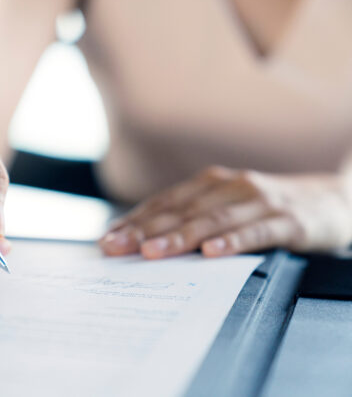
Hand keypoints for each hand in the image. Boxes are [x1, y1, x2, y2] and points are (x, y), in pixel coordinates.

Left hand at [99, 166, 351, 258]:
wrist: (334, 199)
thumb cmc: (268, 207)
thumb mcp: (228, 207)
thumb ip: (194, 219)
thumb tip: (147, 243)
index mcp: (211, 184)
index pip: (164, 203)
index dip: (135, 220)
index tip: (108, 239)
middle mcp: (230, 186)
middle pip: (181, 210)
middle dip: (144, 230)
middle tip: (116, 247)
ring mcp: (259, 201)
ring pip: (212, 220)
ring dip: (179, 236)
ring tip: (152, 252)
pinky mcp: (287, 220)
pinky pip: (256, 232)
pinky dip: (232, 242)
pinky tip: (211, 253)